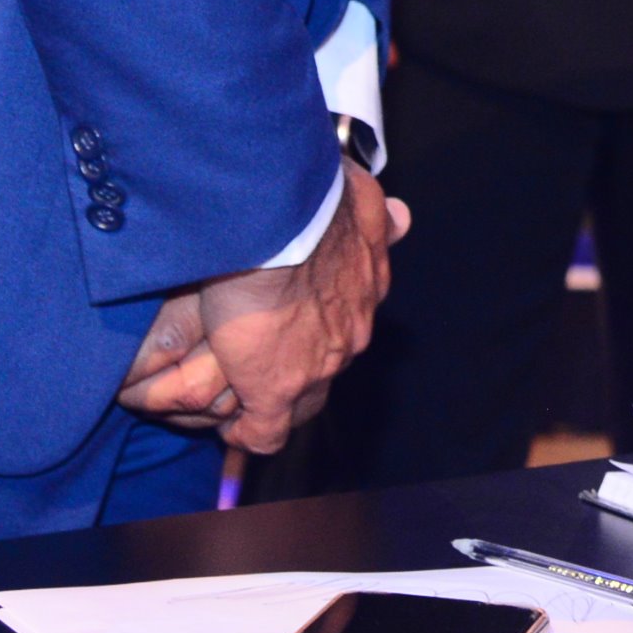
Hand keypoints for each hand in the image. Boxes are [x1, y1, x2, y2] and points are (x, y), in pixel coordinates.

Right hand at [112, 160, 409, 452]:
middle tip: (271, 364)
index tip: (301, 329)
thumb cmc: (315, 200)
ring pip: (302, 403)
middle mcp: (352, 332)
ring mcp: (317, 366)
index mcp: (368, 287)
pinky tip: (232, 426)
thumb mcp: (359, 201)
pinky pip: (265, 432)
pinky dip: (248, 431)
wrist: (280, 221)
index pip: (350, 323)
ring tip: (246, 398)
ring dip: (277, 399)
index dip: (324, 330)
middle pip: (330, 366)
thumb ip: (378, 218)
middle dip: (304, 368)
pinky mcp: (275, 388)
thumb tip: (400, 217)